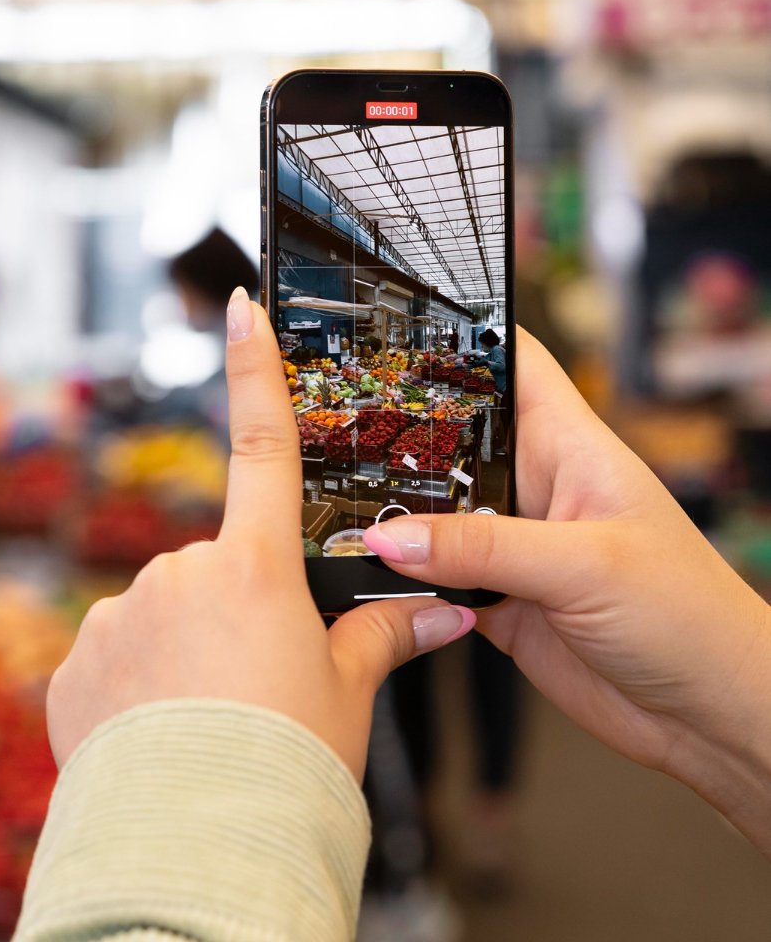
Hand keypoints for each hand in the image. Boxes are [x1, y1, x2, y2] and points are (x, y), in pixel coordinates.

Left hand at [47, 288, 477, 778]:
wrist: (195, 840)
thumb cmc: (283, 764)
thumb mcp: (346, 696)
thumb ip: (382, 639)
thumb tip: (449, 610)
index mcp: (255, 568)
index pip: (262, 446)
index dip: (253, 370)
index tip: (238, 304)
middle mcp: (178, 572)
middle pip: (213, 571)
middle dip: (230, 614)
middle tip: (253, 690)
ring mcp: (117, 613)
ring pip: (159, 617)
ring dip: (178, 657)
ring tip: (204, 725)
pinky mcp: (75, 662)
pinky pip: (112, 661)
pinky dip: (133, 691)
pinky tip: (156, 739)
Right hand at [363, 329, 770, 853]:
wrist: (710, 714)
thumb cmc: (689, 618)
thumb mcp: (583, 566)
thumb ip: (482, 549)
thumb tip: (390, 537)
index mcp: (570, 448)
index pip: (511, 364)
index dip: (459, 336)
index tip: (390, 325)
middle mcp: (535, 489)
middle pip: (452, 441)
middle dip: (396, 433)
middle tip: (329, 427)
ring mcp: (513, 547)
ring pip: (432, 516)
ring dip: (391, 516)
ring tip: (329, 505)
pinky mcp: (497, 601)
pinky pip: (431, 579)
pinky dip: (398, 580)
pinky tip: (364, 575)